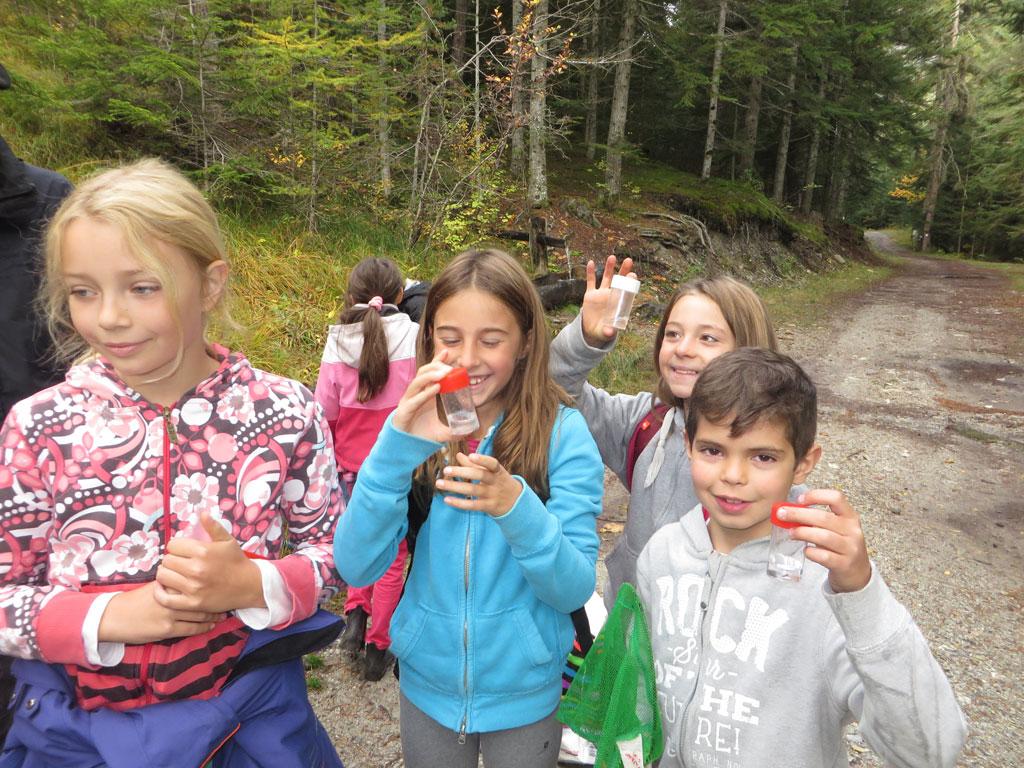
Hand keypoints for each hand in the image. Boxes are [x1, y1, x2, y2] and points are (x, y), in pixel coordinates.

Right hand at [97, 581, 225, 643]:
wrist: (114, 617)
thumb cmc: (134, 601)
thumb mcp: (154, 587)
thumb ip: (172, 584)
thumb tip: (190, 580)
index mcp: (167, 583)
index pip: (194, 580)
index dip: (210, 582)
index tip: (221, 582)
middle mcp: (171, 597)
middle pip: (201, 596)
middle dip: (216, 599)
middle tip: (227, 599)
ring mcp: (170, 613)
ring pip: (200, 613)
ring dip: (214, 614)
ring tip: (223, 613)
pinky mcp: (167, 629)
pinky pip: (192, 629)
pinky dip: (204, 627)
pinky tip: (212, 625)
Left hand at [154, 512, 264, 612]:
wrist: (249, 585)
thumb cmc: (236, 561)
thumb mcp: (227, 541)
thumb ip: (213, 526)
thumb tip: (202, 513)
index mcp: (203, 551)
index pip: (172, 545)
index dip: (177, 547)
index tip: (183, 552)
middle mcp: (196, 569)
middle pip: (166, 560)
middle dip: (172, 560)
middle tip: (180, 564)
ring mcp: (193, 587)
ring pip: (163, 576)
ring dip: (166, 574)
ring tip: (174, 574)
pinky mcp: (192, 603)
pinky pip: (165, 598)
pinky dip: (159, 593)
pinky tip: (162, 588)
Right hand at [391, 350, 455, 441]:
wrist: (406, 449)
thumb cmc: (422, 435)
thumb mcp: (442, 431)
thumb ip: (455, 429)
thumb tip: (471, 429)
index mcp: (423, 394)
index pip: (429, 373)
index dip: (436, 361)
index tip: (447, 352)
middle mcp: (415, 395)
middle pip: (422, 373)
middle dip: (435, 367)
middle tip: (449, 366)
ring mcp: (408, 402)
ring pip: (417, 383)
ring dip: (431, 376)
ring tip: (444, 373)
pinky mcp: (404, 412)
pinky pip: (415, 400)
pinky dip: (425, 393)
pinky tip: (436, 388)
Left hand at [435, 452, 523, 517]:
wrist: (516, 502)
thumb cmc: (499, 482)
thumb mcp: (492, 472)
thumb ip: (475, 464)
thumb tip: (459, 455)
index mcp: (498, 471)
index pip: (493, 464)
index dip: (483, 460)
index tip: (471, 455)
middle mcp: (495, 482)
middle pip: (480, 475)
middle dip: (462, 472)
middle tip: (446, 469)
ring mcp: (492, 495)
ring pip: (473, 490)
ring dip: (455, 486)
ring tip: (439, 483)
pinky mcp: (488, 507)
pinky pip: (472, 505)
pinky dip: (459, 503)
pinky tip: (447, 499)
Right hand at [580, 255, 635, 346]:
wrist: (591, 331)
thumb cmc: (603, 331)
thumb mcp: (606, 333)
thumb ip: (609, 332)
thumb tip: (610, 333)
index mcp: (619, 304)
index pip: (627, 291)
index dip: (630, 282)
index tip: (633, 275)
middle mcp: (612, 296)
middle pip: (619, 281)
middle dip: (623, 271)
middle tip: (628, 260)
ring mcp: (601, 294)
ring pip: (606, 278)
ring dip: (609, 268)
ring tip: (612, 257)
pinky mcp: (590, 295)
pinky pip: (591, 282)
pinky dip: (591, 273)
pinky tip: (591, 263)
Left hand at [777, 489, 871, 592]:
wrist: (857, 573)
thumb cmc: (840, 546)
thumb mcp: (836, 528)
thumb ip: (817, 519)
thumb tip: (789, 511)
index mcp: (850, 516)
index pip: (836, 498)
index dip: (816, 496)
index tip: (799, 499)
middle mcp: (852, 531)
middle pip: (824, 518)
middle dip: (799, 514)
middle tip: (782, 514)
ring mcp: (850, 548)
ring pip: (824, 536)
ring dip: (803, 532)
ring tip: (791, 533)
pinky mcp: (844, 564)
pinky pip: (824, 556)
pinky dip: (811, 552)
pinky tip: (805, 550)